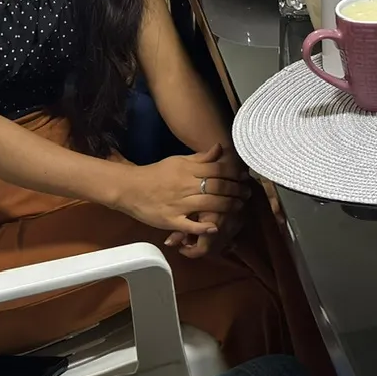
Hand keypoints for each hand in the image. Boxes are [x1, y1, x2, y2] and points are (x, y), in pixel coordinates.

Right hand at [112, 144, 248, 236]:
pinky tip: (215, 227)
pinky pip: (188, 225)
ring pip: (208, 205)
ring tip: (239, 207)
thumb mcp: (178, 161)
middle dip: (236, 191)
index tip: (244, 178)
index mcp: (187, 170)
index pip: (217, 170)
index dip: (234, 174)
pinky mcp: (170, 220)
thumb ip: (200, 157)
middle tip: (247, 194)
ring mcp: (178, 204)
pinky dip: (202, 227)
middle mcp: (185, 186)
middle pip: (216, 187)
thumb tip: (220, 148)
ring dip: (227, 207)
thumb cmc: (156, 174)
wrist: (129, 188)